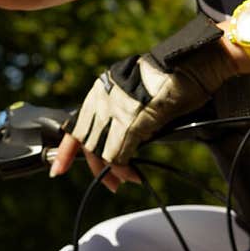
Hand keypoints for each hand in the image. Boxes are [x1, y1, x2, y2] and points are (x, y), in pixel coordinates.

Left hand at [50, 14, 236, 189]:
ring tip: (129, 180)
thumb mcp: (137, 95)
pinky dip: (124, 168)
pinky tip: (133, 174)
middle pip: (87, 143)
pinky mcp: (131, 121)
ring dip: (114, 172)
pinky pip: (118, 154)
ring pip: (101, 152)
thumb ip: (122, 113)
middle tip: (112, 184)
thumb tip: (121, 140)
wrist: (191, 65)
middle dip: (96, 168)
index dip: (66, 151)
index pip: (76, 125)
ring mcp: (115, 109)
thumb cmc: (173, 80)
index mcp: (102, 89)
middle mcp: (103, 98)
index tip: (58, 169)